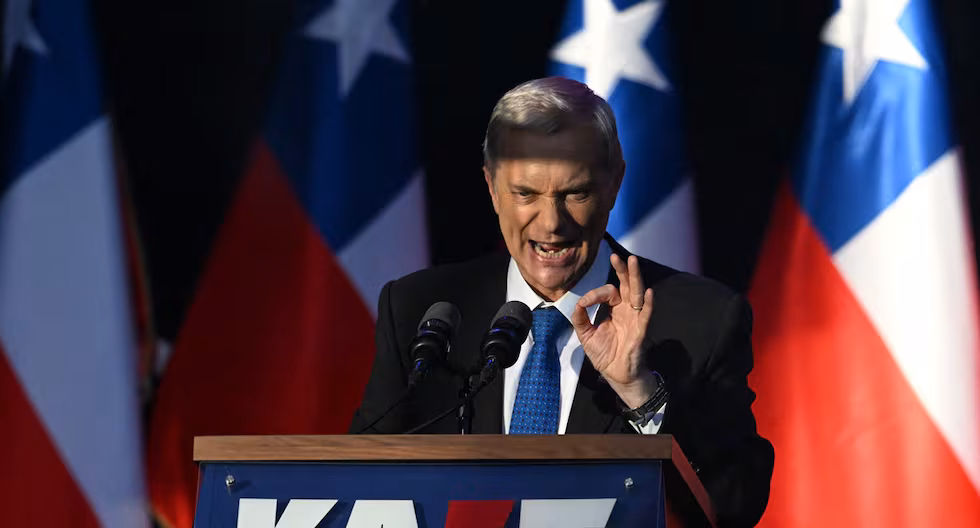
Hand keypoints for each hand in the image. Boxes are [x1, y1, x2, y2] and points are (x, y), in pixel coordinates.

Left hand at [571, 254, 656, 407]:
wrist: (616, 375)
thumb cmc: (605, 354)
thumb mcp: (586, 335)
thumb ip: (580, 318)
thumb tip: (578, 303)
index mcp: (615, 310)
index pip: (609, 292)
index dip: (595, 294)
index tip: (584, 303)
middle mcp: (627, 311)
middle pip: (627, 285)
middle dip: (622, 270)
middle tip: (616, 256)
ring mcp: (635, 320)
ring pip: (637, 294)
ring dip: (635, 278)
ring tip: (633, 262)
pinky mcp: (640, 332)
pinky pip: (646, 316)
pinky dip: (648, 304)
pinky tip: (648, 293)